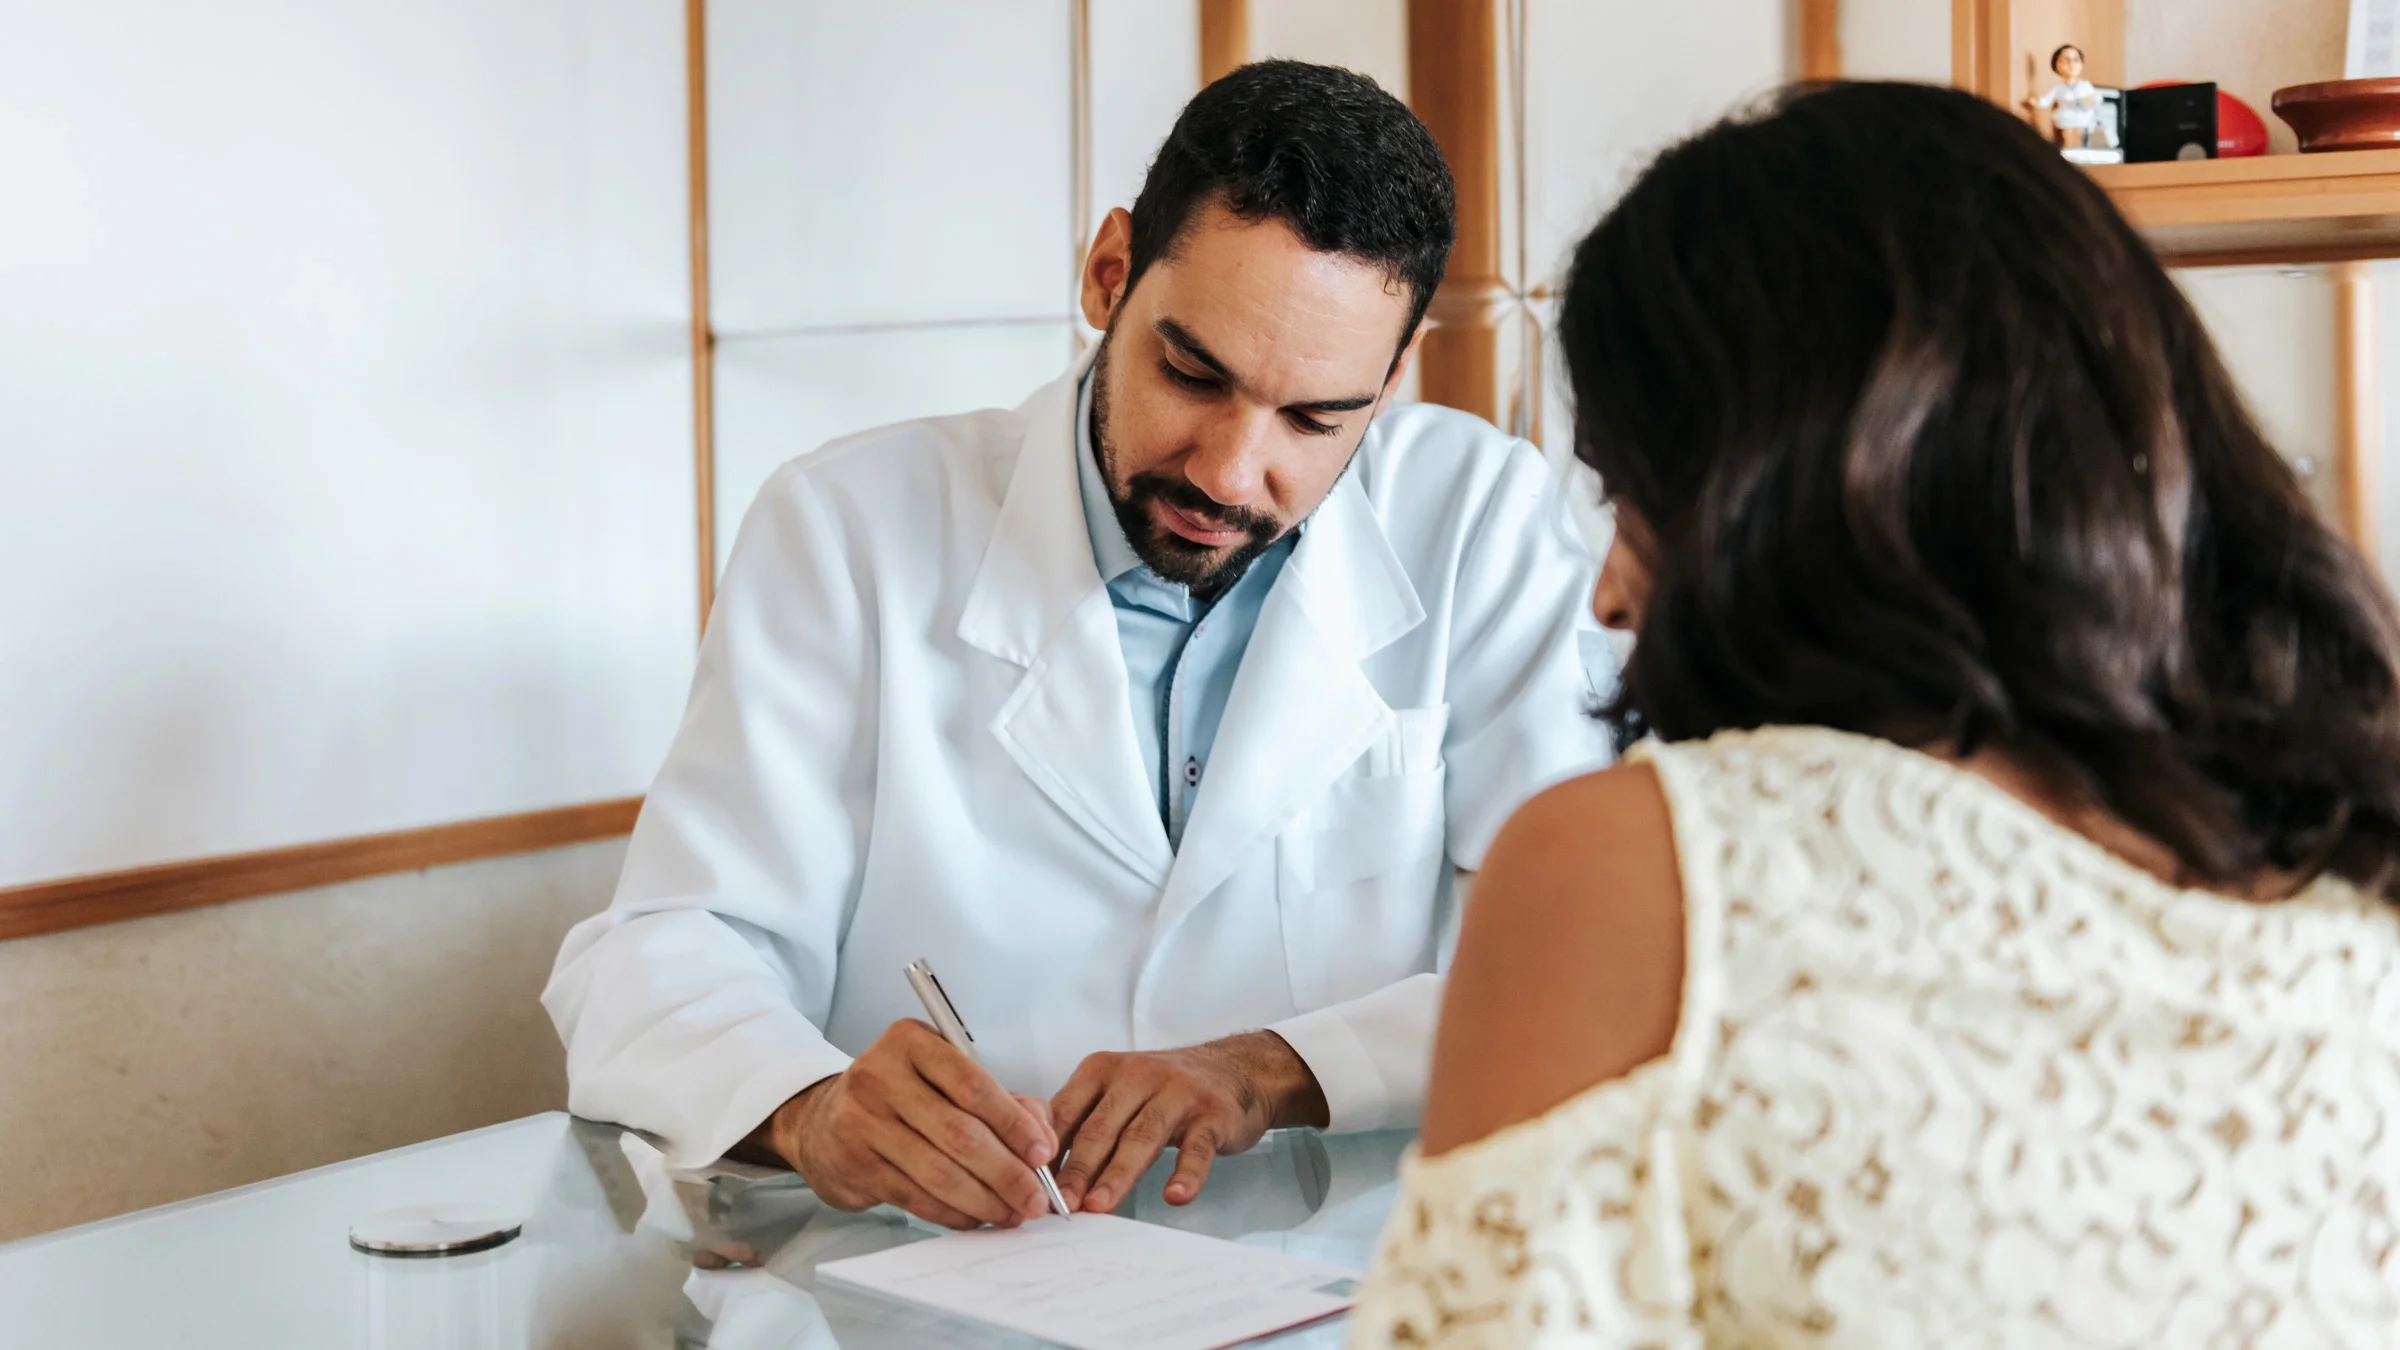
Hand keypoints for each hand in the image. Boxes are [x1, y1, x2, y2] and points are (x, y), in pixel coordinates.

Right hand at [758, 1020, 1059, 1230]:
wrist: (823, 1120)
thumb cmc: (902, 1096)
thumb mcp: (947, 1078)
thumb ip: (1003, 1100)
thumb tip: (1044, 1141)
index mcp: (911, 1042)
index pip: (973, 1084)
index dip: (1014, 1124)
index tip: (1043, 1153)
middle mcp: (880, 1076)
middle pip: (960, 1133)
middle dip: (1007, 1172)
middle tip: (1036, 1198)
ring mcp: (861, 1122)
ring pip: (939, 1172)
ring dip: (985, 1200)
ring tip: (1012, 1213)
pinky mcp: (855, 1165)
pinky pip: (917, 1197)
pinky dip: (955, 1213)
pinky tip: (977, 1217)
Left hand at [1049, 1032, 1327, 1212]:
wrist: (1236, 1069)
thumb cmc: (1163, 1089)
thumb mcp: (1116, 1092)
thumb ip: (1082, 1124)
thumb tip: (1041, 1177)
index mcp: (1102, 1070)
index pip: (1065, 1112)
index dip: (1046, 1152)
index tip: (1030, 1187)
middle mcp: (1137, 1075)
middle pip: (1100, 1127)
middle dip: (1077, 1169)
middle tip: (1061, 1204)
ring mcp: (1178, 1093)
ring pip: (1142, 1138)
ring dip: (1118, 1175)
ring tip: (1100, 1207)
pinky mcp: (1212, 1114)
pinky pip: (1197, 1147)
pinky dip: (1186, 1173)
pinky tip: (1175, 1196)